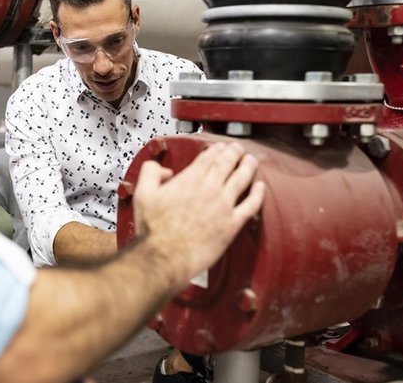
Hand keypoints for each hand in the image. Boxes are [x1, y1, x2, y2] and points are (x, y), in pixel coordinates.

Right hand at [133, 142, 263, 288]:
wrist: (165, 256)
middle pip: (227, 163)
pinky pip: (251, 205)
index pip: (208, 157)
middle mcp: (209, 189)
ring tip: (250, 160)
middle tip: (237, 148)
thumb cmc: (154, 230)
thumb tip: (163, 170)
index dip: (216, 149)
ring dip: (248, 166)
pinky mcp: (231, 225)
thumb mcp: (143, 194)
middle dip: (234, 152)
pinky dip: (258, 193)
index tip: (219, 146)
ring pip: (242, 179)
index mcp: (189, 180)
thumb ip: (150, 173)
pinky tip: (260, 187)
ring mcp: (223, 206)